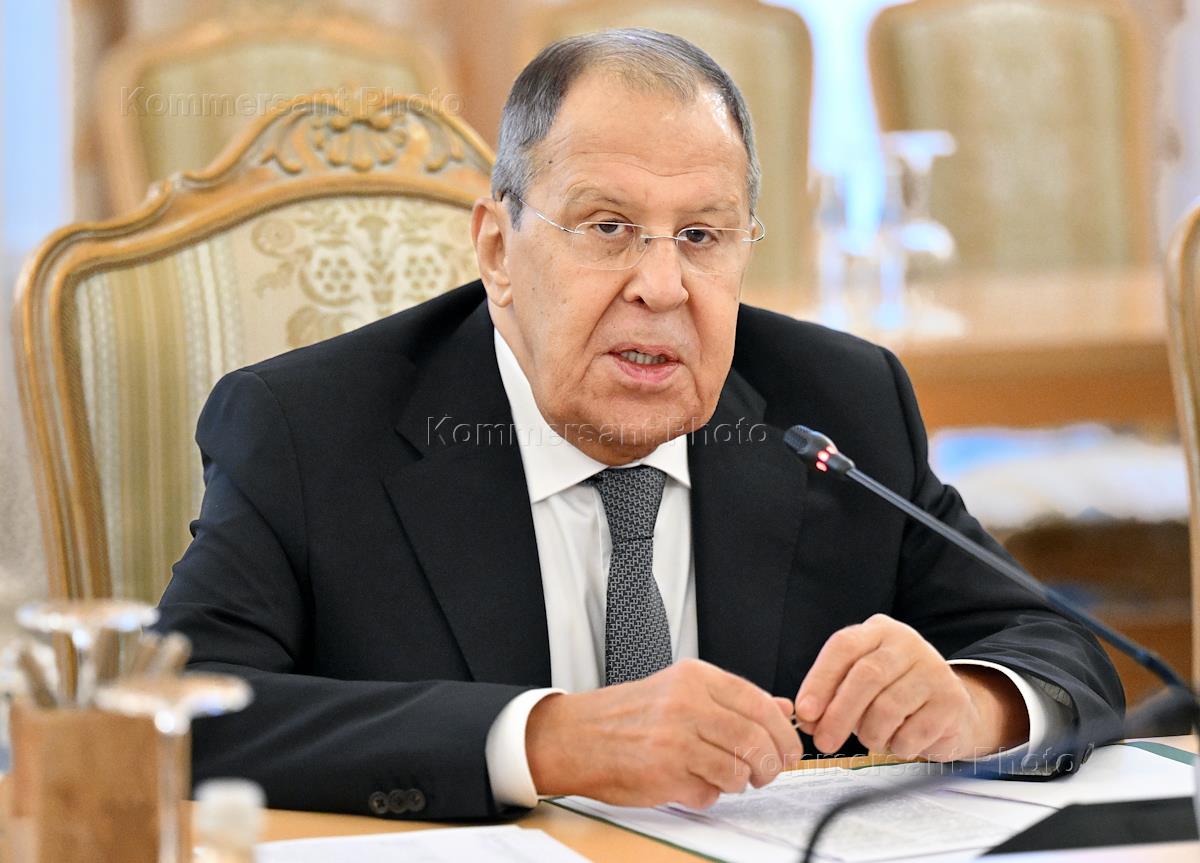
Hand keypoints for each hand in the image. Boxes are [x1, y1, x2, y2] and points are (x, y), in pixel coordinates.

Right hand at [525, 659, 803, 808]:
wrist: (578, 736)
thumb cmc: (628, 715)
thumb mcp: (681, 690)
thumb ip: (733, 700)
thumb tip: (783, 709)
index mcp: (694, 678)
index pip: (759, 703)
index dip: (782, 732)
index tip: (788, 749)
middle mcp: (686, 704)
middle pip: (755, 739)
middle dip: (770, 764)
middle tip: (768, 772)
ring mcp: (675, 739)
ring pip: (737, 770)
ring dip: (739, 782)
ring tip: (725, 777)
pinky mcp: (664, 773)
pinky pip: (709, 792)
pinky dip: (708, 794)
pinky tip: (692, 782)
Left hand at [793, 614, 1028, 760]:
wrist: (950, 711)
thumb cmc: (893, 695)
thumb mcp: (858, 686)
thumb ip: (831, 697)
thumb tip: (807, 719)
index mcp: (878, 630)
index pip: (843, 646)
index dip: (820, 680)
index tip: (805, 713)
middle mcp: (907, 643)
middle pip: (866, 676)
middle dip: (838, 714)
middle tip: (824, 742)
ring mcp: (934, 670)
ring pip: (887, 708)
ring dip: (870, 735)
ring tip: (872, 740)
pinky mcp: (951, 701)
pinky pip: (912, 733)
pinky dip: (897, 747)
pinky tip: (899, 742)